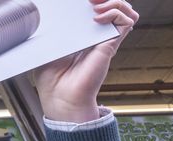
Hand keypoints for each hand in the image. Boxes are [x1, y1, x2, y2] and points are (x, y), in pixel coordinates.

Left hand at [33, 0, 137, 122]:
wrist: (61, 99)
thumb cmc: (52, 81)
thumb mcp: (47, 49)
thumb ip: (52, 33)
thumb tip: (47, 17)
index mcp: (82, 36)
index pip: (95, 11)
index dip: (92, 1)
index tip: (81, 0)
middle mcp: (96, 36)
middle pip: (114, 7)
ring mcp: (105, 40)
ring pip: (125, 11)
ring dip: (115, 2)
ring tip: (96, 7)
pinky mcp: (110, 46)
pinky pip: (125, 22)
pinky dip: (115, 13)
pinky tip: (97, 18)